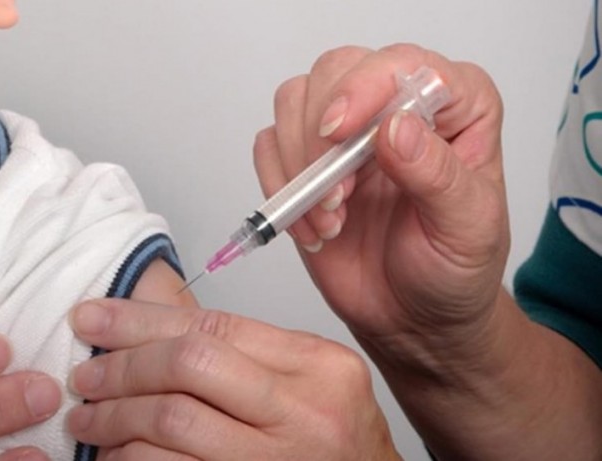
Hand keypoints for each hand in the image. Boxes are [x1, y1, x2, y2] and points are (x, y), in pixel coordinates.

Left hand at [66, 299, 400, 460]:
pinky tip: (115, 457)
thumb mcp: (310, 385)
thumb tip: (148, 336)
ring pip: (173, 422)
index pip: (214, 326)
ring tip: (88, 420)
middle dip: (123, 367)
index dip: (141, 320)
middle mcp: (306, 412)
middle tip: (86, 376)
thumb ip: (246, 357)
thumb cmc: (332, 446)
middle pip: (190, 366)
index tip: (94, 318)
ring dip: (115, 419)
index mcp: (318, 366)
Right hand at [255, 44, 508, 360]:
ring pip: (294, 102)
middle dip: (322, 134)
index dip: (365, 86)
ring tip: (331, 220)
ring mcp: (347, 134)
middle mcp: (396, 108)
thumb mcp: (467, 229)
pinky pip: (268, 146)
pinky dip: (279, 188)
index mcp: (454, 107)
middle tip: (339, 196)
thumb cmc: (454, 272)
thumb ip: (437, 176)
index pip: (402, 64)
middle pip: (336, 71)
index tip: (339, 132)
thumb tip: (395, 129)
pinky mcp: (306, 164)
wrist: (414, 320)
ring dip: (299, 166)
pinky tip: (313, 228)